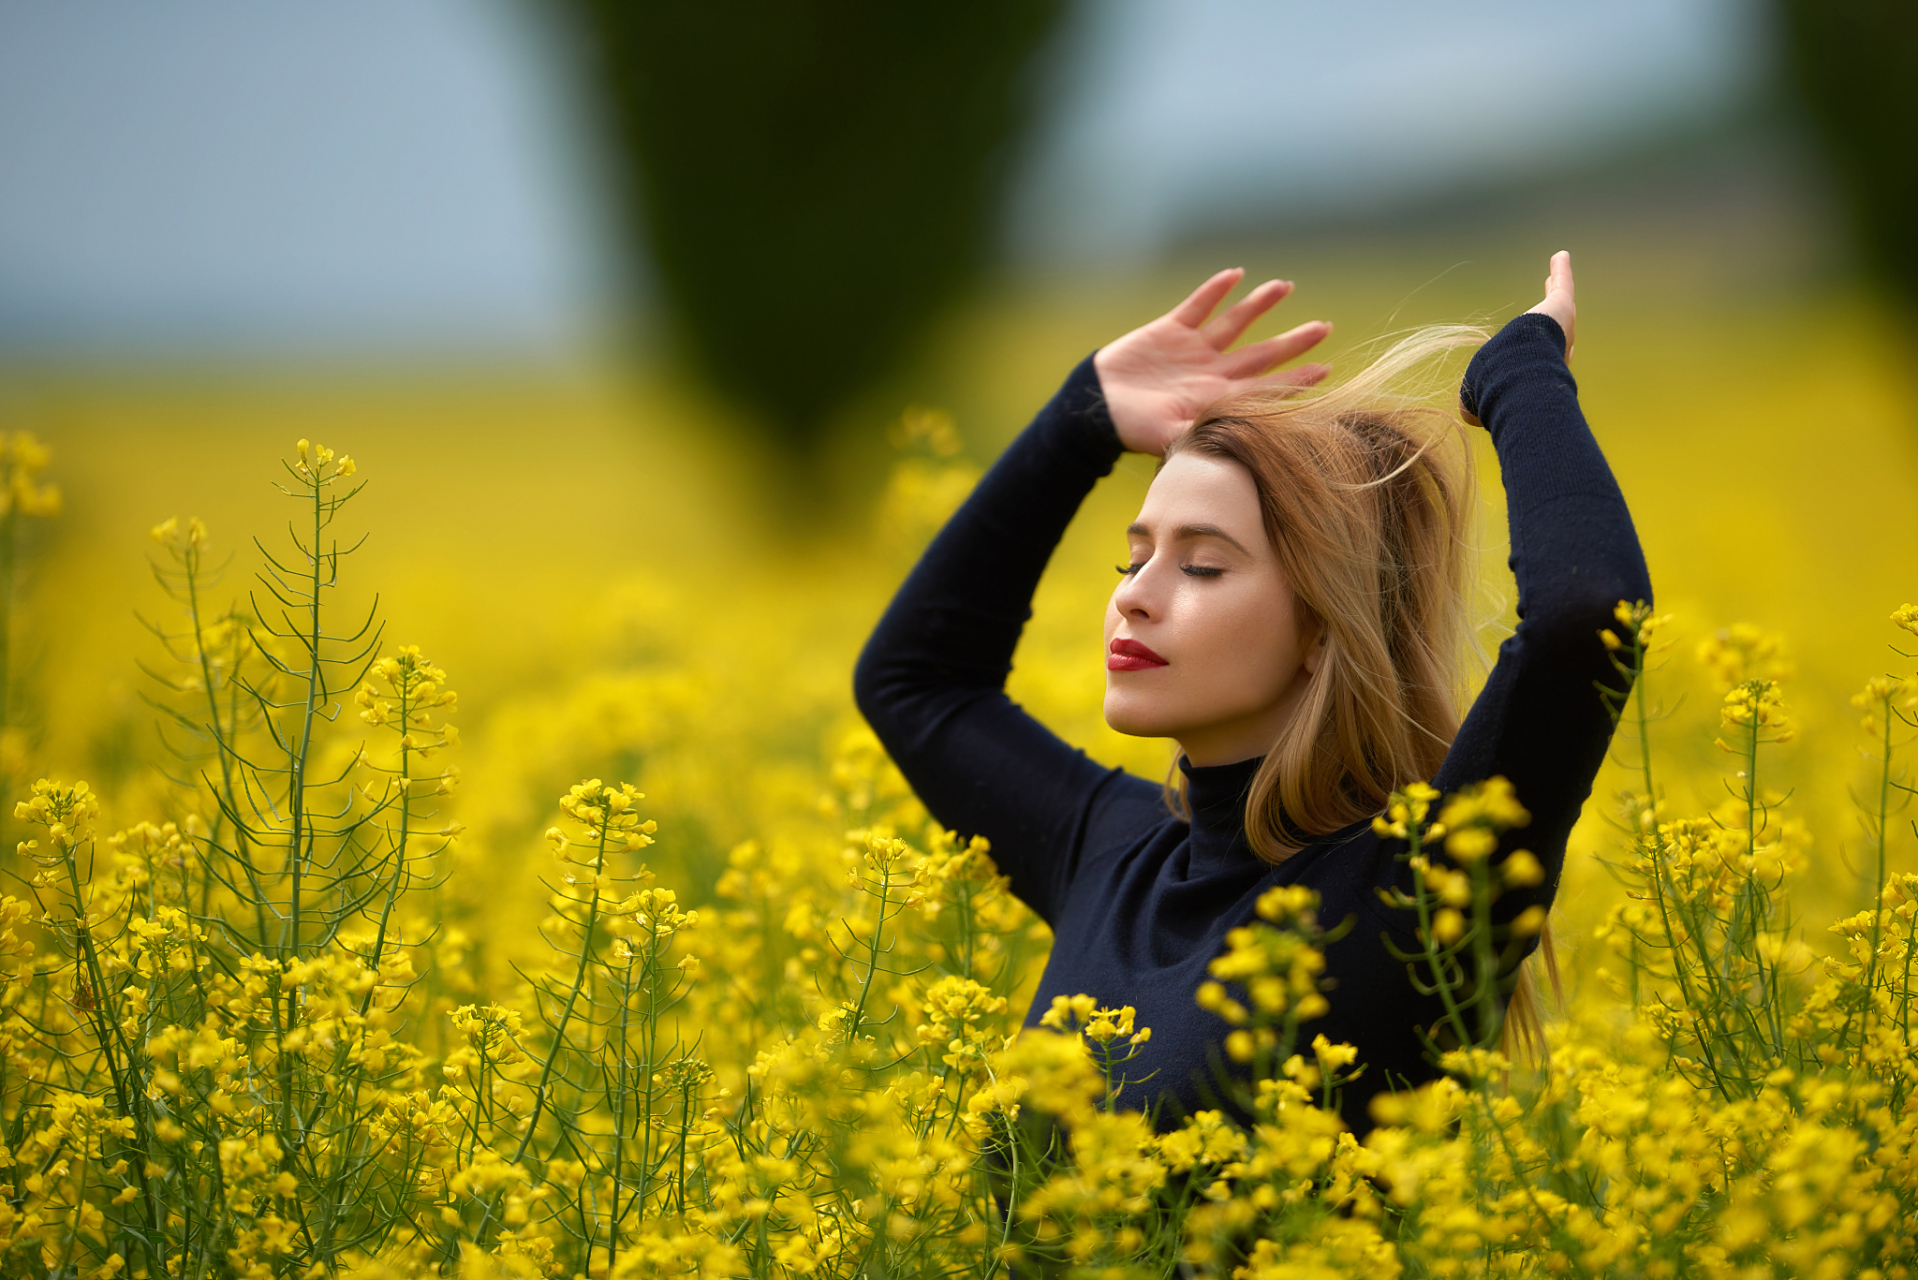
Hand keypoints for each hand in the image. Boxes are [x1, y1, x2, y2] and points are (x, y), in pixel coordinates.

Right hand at [1093, 268, 1330, 455]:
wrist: (1095, 408)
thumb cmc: (1134, 429)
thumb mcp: (1171, 437)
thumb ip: (1204, 435)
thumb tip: (1237, 444)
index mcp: (1217, 399)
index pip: (1266, 388)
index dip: (1296, 380)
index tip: (1326, 370)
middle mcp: (1212, 372)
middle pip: (1261, 354)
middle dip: (1293, 342)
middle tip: (1324, 328)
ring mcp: (1193, 350)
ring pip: (1235, 322)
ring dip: (1259, 305)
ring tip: (1284, 286)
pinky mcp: (1170, 330)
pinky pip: (1198, 305)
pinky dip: (1215, 290)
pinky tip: (1235, 274)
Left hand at [1460, 250, 1575, 427]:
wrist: (1522, 376)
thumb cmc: (1501, 389)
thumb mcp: (1483, 397)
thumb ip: (1476, 404)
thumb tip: (1469, 416)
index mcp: (1534, 369)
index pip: (1538, 357)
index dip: (1537, 353)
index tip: (1535, 347)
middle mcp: (1552, 348)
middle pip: (1553, 329)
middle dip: (1552, 318)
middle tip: (1553, 303)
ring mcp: (1559, 326)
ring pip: (1558, 303)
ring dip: (1557, 288)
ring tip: (1555, 275)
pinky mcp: (1562, 307)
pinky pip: (1563, 283)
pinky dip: (1562, 269)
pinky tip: (1561, 255)